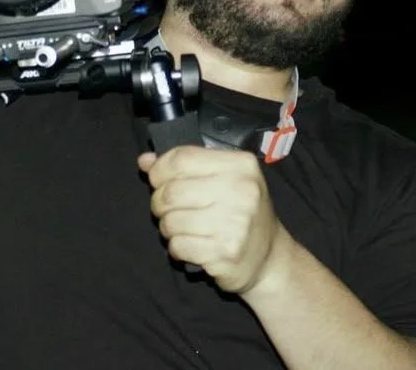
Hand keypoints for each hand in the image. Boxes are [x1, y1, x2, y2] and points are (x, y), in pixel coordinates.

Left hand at [138, 145, 293, 294]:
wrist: (270, 257)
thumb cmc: (241, 212)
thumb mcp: (223, 179)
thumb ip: (184, 166)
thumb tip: (145, 161)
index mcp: (240, 165)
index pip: (181, 158)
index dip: (159, 170)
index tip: (157, 180)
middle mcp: (242, 190)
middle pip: (171, 191)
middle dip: (159, 203)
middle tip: (168, 209)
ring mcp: (235, 223)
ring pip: (170, 221)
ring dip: (168, 227)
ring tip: (183, 229)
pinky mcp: (226, 252)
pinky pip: (178, 246)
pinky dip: (177, 248)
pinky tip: (192, 245)